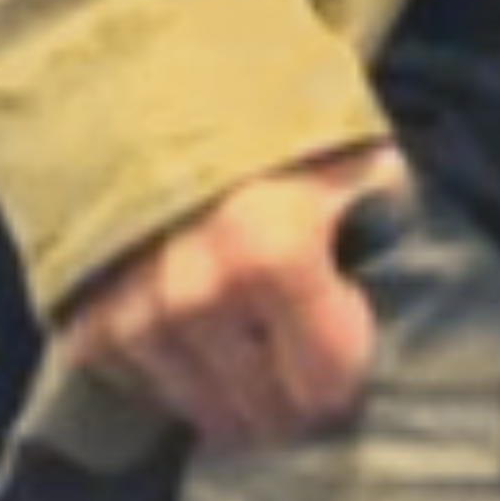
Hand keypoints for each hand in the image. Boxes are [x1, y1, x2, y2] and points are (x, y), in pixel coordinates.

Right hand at [56, 140, 404, 449]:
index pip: (326, 384)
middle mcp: (197, 296)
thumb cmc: (276, 127)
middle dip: (297, 408)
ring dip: (237, 408)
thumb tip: (413, 290)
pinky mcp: (86, 322)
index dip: (349, 384)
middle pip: (264, 412)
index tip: (356, 370)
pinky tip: (204, 360)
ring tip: (263, 382)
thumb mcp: (359, 159)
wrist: (152, 88)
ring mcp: (133, 313)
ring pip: (202, 411)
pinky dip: (176, 385)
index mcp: (275, 253)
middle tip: (310, 389)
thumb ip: (389, 225)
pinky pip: (143, 389)